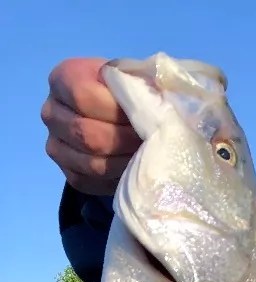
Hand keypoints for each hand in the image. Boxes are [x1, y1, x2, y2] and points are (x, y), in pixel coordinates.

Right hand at [41, 57, 140, 195]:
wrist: (114, 115)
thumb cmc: (126, 92)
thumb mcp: (131, 77)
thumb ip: (138, 83)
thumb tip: (156, 100)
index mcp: (63, 79)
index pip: (83, 96)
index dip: (117, 110)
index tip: (145, 117)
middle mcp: (51, 113)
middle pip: (87, 134)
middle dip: (124, 140)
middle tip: (151, 142)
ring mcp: (56, 146)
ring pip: (91, 163)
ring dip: (124, 162)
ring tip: (147, 156)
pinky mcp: (69, 174)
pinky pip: (92, 182)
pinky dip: (118, 179)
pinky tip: (135, 169)